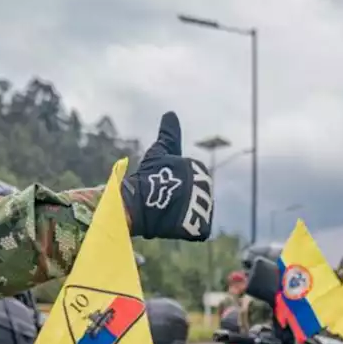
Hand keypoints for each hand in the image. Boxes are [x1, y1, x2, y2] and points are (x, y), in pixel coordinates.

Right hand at [121, 112, 213, 240]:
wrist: (136, 203)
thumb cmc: (146, 177)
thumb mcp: (159, 152)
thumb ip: (169, 134)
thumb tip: (171, 113)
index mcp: (199, 169)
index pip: (191, 181)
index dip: (174, 186)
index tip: (161, 186)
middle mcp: (205, 186)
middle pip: (196, 198)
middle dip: (180, 201)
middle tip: (162, 201)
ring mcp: (204, 207)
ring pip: (197, 214)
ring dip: (183, 215)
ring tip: (167, 213)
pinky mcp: (201, 225)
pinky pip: (199, 230)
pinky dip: (189, 229)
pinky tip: (177, 225)